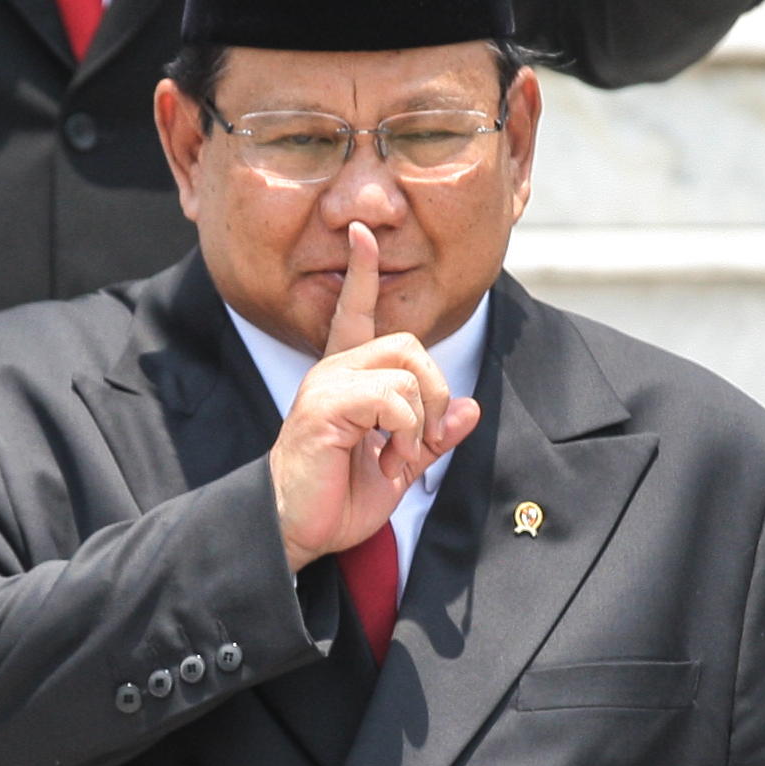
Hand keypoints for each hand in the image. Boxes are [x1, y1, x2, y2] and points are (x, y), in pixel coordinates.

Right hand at [269, 223, 481, 569]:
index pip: (354, 311)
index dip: (361, 273)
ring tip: (399, 458)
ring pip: (407, 371)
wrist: (295, 530)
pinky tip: (386, 462)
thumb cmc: (336, 498)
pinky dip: (406, 434)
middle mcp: (333, 370)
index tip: (363, 235)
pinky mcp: (326, 406)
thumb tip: (469, 408)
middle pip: (410, 343)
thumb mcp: (400, 466)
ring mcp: (327, 385)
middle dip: (436, 391)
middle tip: (424, 438)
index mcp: (346, 377)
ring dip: (421, 422)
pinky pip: (393, 398)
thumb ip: (433, 436)